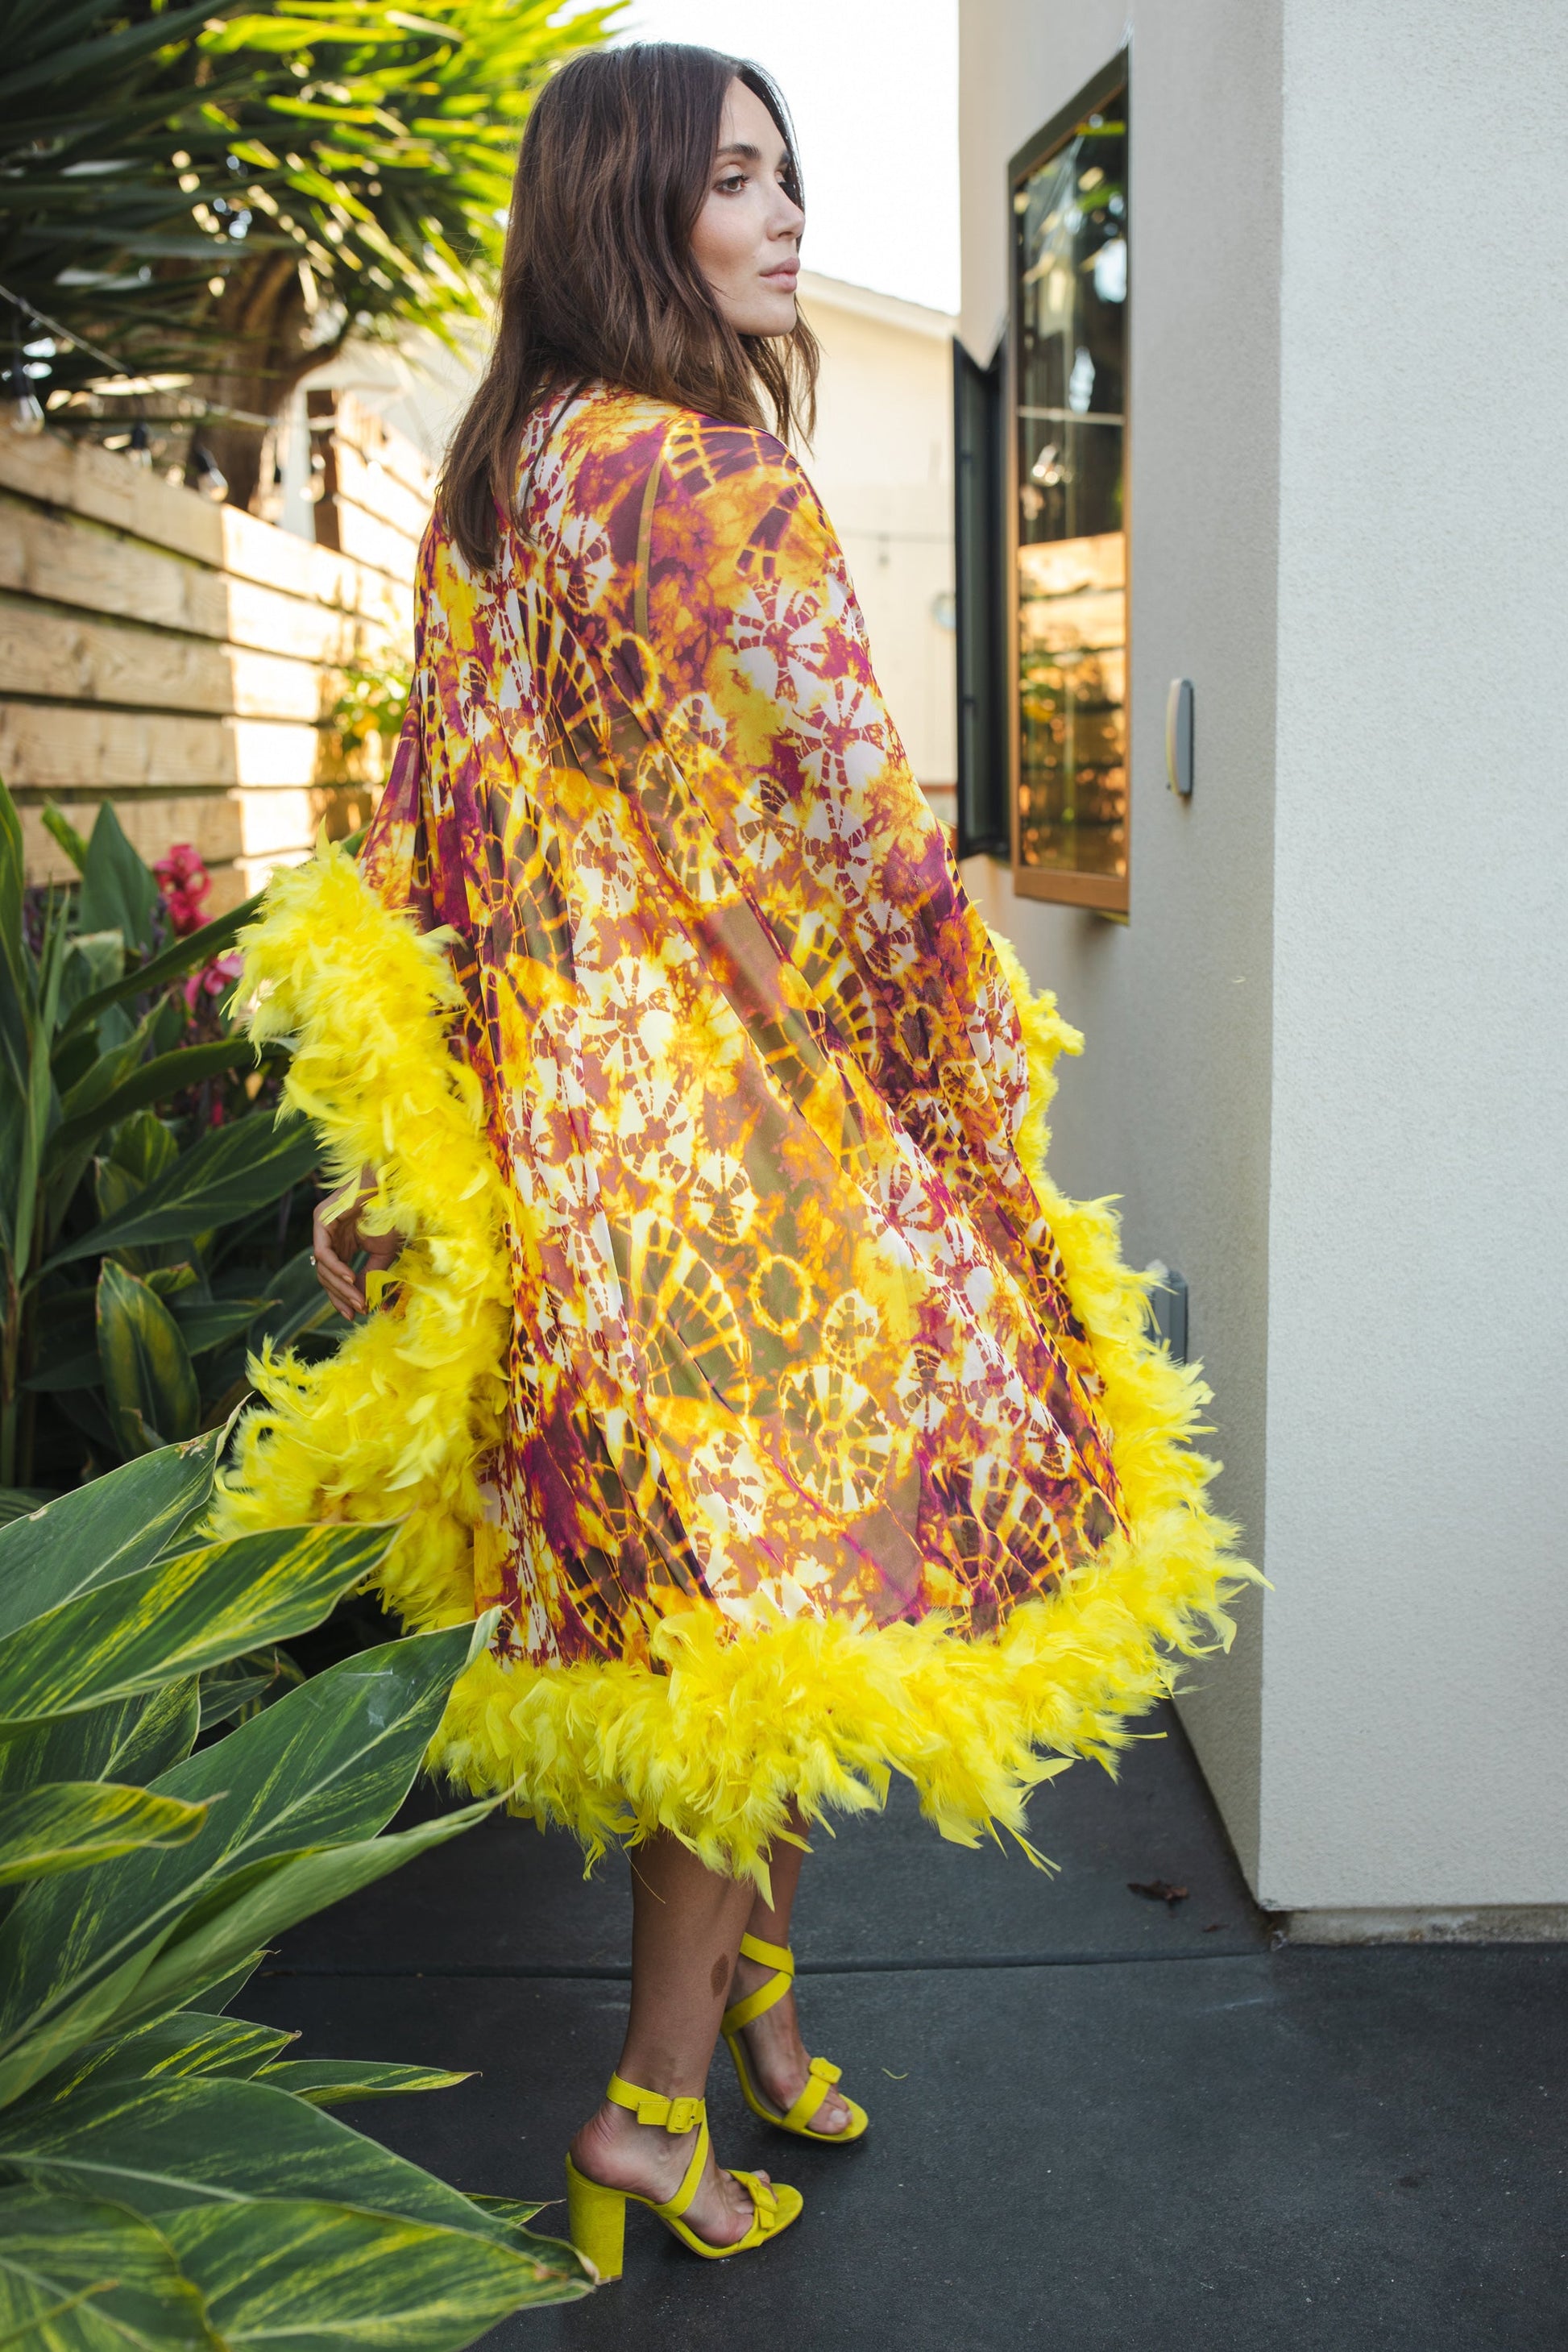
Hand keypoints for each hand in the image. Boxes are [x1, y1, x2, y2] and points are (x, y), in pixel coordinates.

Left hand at [312, 1166, 403, 1320]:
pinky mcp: (321, 1219)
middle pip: (326, 1276)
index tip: (356, 1313)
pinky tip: (351, 1278)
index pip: (335, 1276)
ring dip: (341, 1287)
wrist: (395, 1188)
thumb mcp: (383, 1255)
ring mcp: (323, 1227)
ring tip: (358, 1299)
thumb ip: (370, 1278)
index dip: (344, 1296)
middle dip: (340, 1296)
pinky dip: (336, 1268)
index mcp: (343, 1243)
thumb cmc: (393, 1216)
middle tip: (356, 1311)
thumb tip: (362, 1304)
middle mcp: (330, 1236)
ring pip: (323, 1268)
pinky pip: (324, 1253)